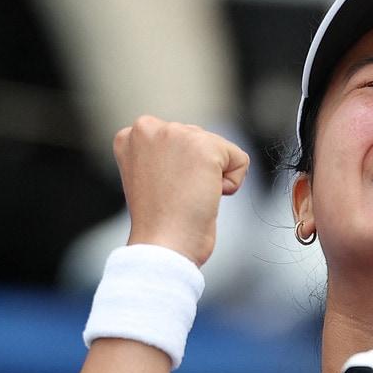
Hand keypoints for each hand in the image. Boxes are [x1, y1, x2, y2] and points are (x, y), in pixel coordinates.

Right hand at [115, 116, 250, 267]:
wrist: (162, 245)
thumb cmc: (159, 223)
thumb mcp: (151, 177)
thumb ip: (165, 156)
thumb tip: (192, 156)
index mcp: (132, 135)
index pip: (180, 140)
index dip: (181, 171)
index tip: (163, 190)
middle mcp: (148, 127)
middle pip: (201, 140)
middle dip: (197, 171)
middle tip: (177, 196)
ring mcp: (176, 133)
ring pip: (221, 150)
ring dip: (212, 179)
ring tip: (187, 197)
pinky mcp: (203, 146)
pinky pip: (240, 161)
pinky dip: (232, 185)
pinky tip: (205, 197)